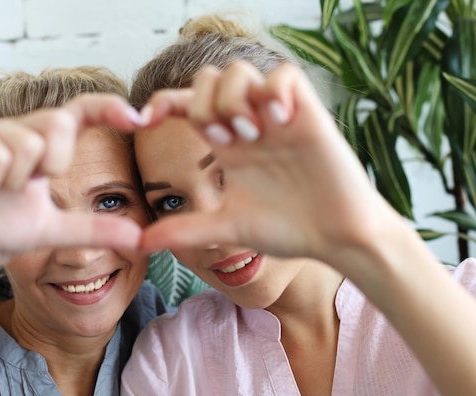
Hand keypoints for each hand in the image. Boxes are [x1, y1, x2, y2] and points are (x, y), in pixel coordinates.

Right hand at [0, 94, 142, 273]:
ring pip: (29, 144)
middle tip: (20, 187)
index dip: (108, 108)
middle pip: (60, 123)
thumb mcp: (53, 231)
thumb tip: (140, 239)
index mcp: (43, 147)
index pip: (80, 114)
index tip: (138, 117)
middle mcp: (19, 130)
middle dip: (50, 165)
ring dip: (13, 182)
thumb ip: (94, 230)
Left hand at [139, 62, 398, 265]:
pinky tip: (280, 122)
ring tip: (252, 135)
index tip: (144, 121)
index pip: (187, 107)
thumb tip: (139, 243)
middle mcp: (248, 124)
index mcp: (226, 145)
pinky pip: (285, 75)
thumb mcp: (228, 228)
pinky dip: (275, 91)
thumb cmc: (288, 230)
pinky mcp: (309, 113)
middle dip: (203, 104)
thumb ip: (185, 231)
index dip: (162, 103)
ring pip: (240, 71)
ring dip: (235, 99)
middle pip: (208, 79)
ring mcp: (278, 117)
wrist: (336, 237)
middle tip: (223, 141)